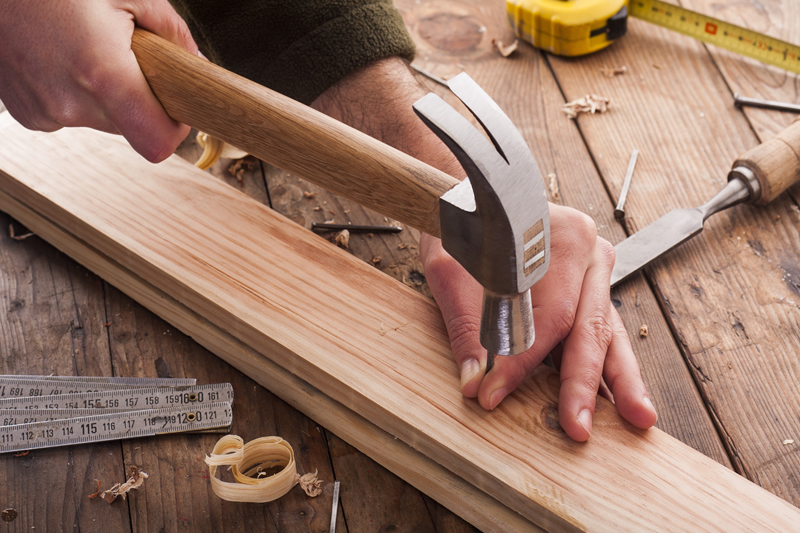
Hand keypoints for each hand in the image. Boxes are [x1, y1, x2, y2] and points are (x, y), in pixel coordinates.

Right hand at [0, 0, 196, 161]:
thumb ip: (172, 32)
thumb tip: (195, 64)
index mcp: (102, 76)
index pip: (157, 143)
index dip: (174, 130)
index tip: (176, 109)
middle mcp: (70, 103)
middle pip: (130, 128)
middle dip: (138, 99)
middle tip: (126, 57)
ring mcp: (43, 111)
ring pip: (100, 119)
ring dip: (105, 94)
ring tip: (87, 49)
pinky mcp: (25, 113)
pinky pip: (69, 113)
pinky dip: (74, 92)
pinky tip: (62, 56)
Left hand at [313, 57, 656, 441]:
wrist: (468, 199)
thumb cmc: (463, 228)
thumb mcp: (453, 272)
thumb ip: (466, 325)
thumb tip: (473, 381)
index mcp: (563, 237)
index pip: (549, 314)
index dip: (522, 360)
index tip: (493, 392)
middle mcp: (590, 255)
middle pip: (587, 327)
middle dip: (580, 383)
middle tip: (577, 427)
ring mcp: (595, 275)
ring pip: (608, 333)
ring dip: (617, 380)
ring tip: (637, 416)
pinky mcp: (591, 292)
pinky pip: (602, 332)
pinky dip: (609, 367)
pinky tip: (621, 401)